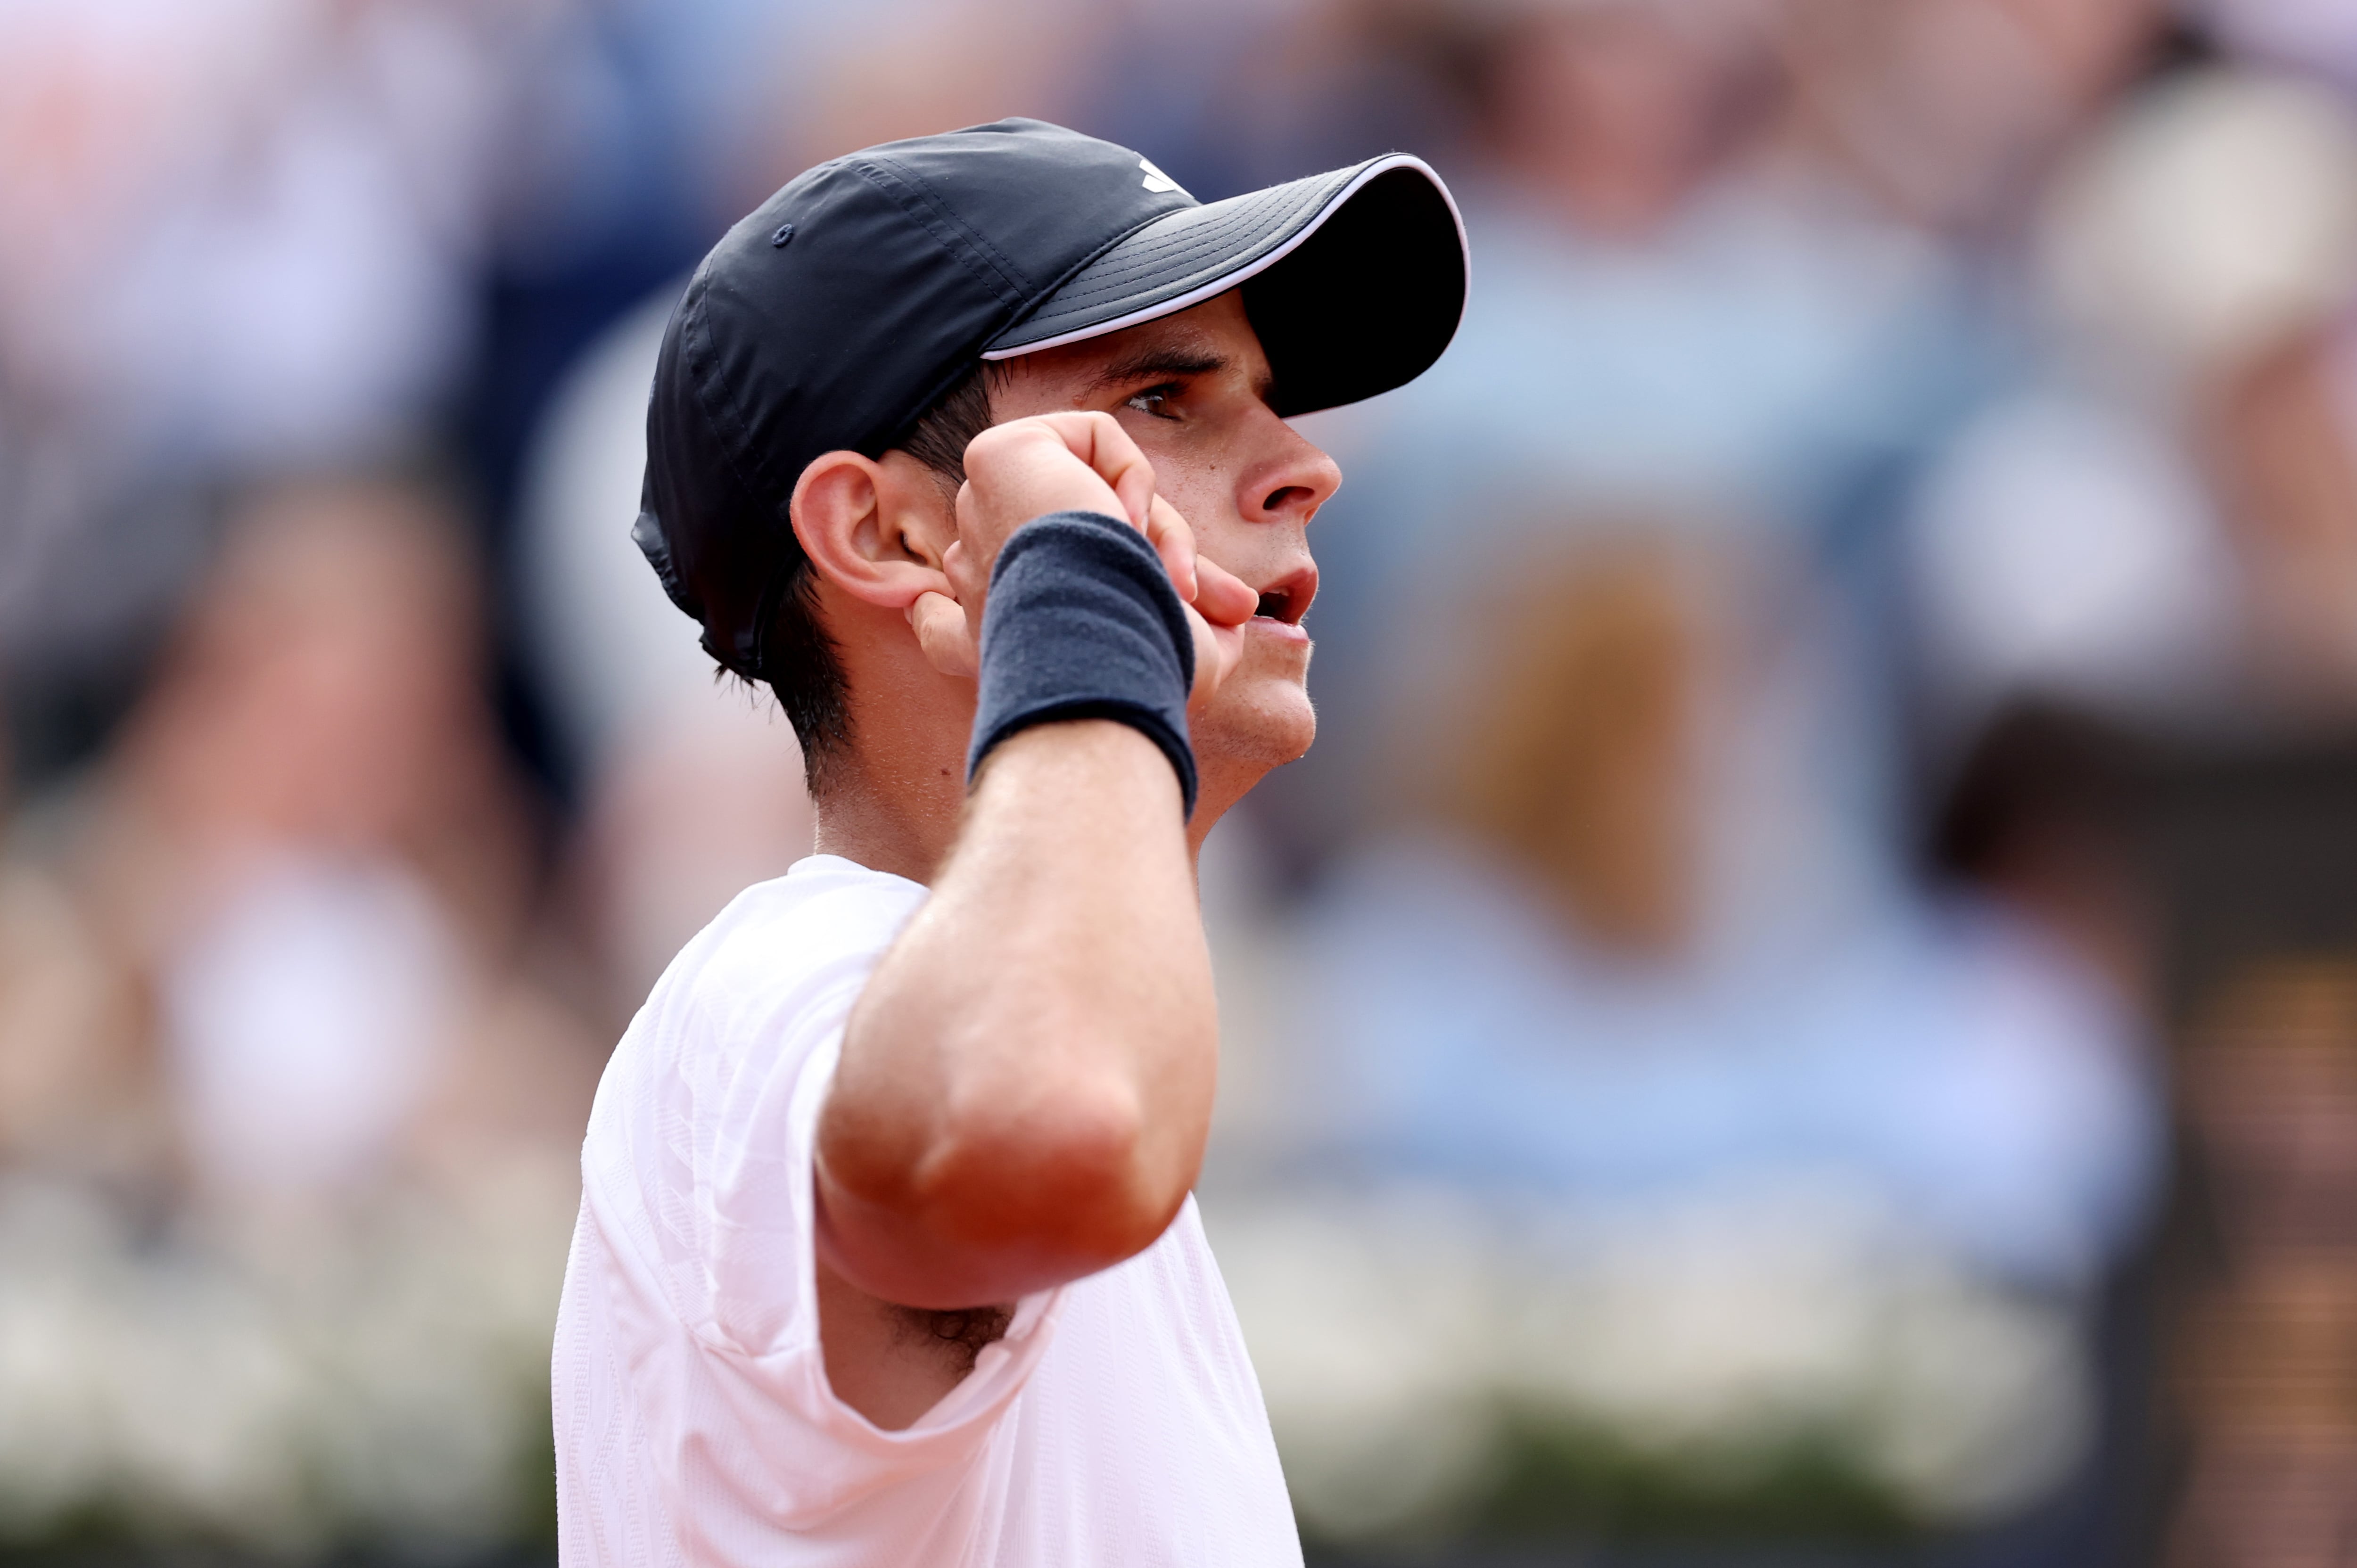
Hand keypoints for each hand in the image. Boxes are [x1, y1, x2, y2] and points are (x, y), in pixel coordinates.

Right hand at [908, 413, 1253, 704]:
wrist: (1101, 644)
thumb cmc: (1133, 674)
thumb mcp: (1172, 660)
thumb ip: (1192, 630)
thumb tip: (1238, 616)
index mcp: (988, 640)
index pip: (942, 626)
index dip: (941, 615)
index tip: (929, 609)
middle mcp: (975, 582)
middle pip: (1066, 541)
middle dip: (1150, 554)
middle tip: (1209, 599)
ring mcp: (980, 516)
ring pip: (1090, 491)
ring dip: (1149, 526)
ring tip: (1163, 575)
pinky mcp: (997, 456)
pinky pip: (1091, 437)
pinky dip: (1132, 470)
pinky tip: (1124, 522)